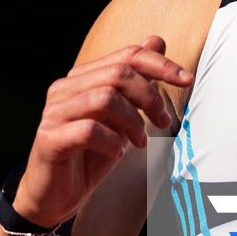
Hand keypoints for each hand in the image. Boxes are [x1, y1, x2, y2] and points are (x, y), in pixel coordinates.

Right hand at [15, 34, 193, 226]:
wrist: (53, 195)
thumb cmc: (88, 155)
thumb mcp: (120, 117)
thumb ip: (135, 81)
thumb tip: (156, 40)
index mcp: (82, 78)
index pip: (126, 55)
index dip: (160, 64)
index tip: (186, 79)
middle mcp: (65, 89)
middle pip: (118, 73)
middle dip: (150, 96)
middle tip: (163, 122)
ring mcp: (54, 113)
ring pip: (105, 97)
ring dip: (133, 121)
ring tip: (140, 142)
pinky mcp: (50, 138)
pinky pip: (89, 129)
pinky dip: (113, 141)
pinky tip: (119, 152)